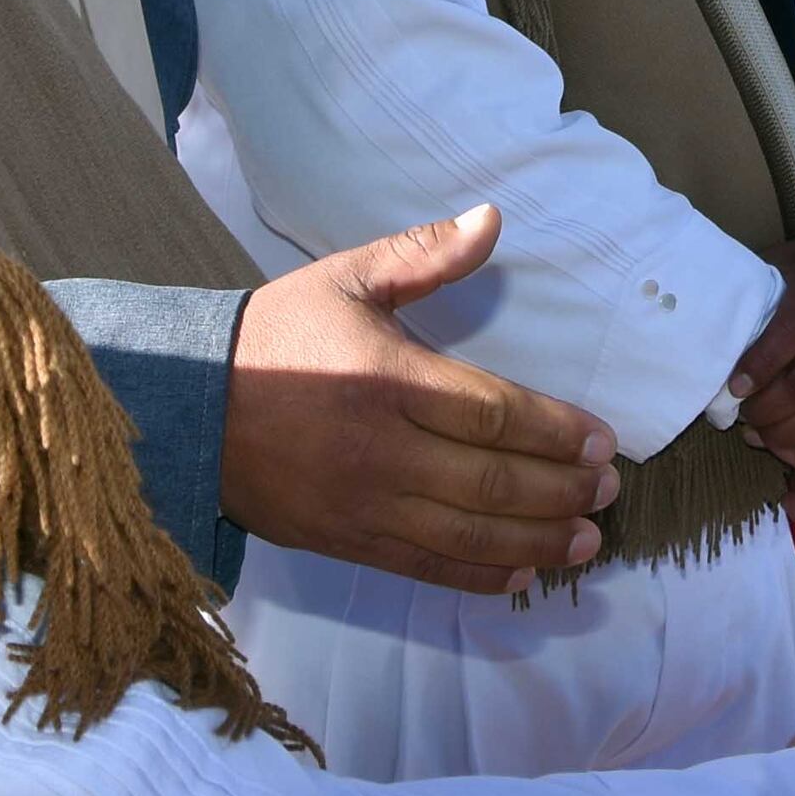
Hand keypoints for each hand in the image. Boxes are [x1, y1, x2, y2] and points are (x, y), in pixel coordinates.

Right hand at [219, 205, 619, 596]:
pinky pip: (425, 568)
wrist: (186, 406)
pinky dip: (479, 575)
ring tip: (586, 540)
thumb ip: (423, 254)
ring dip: (537, 540)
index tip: (602, 440)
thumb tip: (492, 219)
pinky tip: (523, 573)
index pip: (493, 412)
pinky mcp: (345, 542)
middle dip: (561, 489)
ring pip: (468, 534)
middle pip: (492, 481)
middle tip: (609, 490)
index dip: (556, 431)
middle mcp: (381, 450)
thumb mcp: (346, 279)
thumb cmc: (276, 335)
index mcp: (388, 378)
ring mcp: (363, 505)